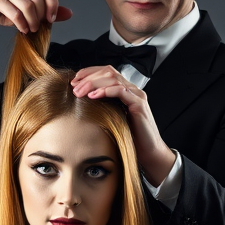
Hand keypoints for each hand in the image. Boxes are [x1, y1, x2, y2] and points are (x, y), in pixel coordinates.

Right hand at [0, 0, 72, 40]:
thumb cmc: (4, 10)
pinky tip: (22, 29)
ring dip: (33, 21)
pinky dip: (22, 24)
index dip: (53, 2)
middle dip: (42, 14)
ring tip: (31, 29)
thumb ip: (47, 10)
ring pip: (28, 4)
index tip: (51, 18)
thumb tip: (69, 13)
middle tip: (38, 26)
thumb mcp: (28, 10)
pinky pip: (16, 12)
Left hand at [70, 66, 176, 184]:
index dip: (89, 73)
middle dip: (88, 77)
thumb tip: (81, 103)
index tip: (74, 81)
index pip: (106, 72)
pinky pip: (121, 91)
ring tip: (80, 92)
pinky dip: (105, 91)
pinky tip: (93, 96)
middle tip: (74, 87)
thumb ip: (103, 107)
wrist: (149, 152)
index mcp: (125, 91)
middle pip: (108, 72)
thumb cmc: (131, 138)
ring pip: (113, 79)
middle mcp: (132, 90)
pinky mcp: (139, 104)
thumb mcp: (112, 119)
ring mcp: (136, 95)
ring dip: (93, 83)